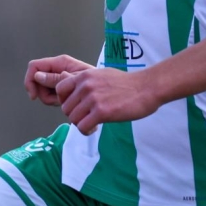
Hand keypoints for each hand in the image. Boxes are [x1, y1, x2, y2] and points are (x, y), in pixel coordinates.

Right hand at [25, 54, 92, 105]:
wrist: (108, 92)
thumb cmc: (97, 81)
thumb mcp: (76, 80)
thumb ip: (56, 78)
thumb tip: (37, 76)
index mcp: (60, 62)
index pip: (35, 66)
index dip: (30, 80)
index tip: (34, 96)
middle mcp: (57, 69)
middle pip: (37, 80)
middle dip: (42, 93)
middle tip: (56, 101)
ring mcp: (58, 78)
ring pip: (43, 89)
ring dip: (50, 98)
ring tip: (64, 102)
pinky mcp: (62, 87)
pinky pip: (51, 94)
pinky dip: (55, 100)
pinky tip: (65, 103)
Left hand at [37, 67, 159, 134]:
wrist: (145, 88)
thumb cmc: (125, 83)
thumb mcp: (101, 74)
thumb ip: (84, 80)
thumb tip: (67, 78)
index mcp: (84, 76)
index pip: (60, 89)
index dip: (65, 100)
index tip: (75, 105)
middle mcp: (85, 86)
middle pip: (66, 107)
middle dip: (74, 115)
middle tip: (86, 117)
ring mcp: (93, 99)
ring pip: (73, 118)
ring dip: (81, 124)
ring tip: (91, 123)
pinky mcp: (102, 112)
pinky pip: (82, 127)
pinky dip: (86, 130)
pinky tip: (95, 128)